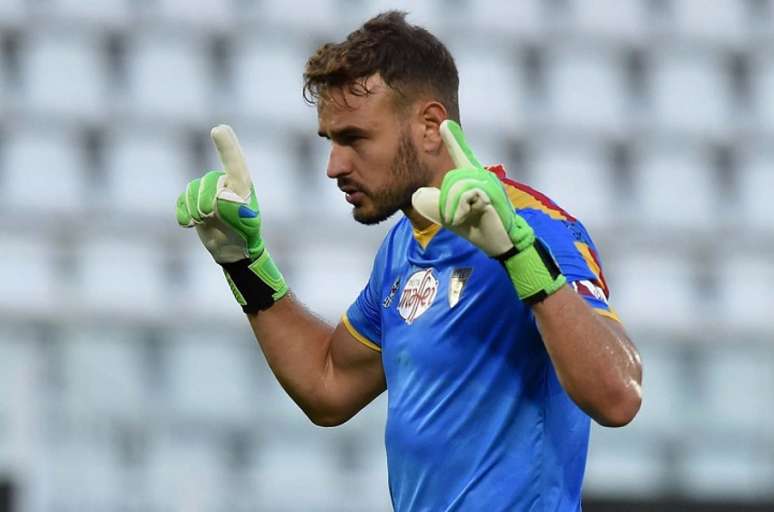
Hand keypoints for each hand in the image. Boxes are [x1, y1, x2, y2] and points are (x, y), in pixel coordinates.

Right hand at [176, 124, 262, 262]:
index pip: (234, 162)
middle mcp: (224, 182)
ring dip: (195, 209)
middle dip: (205, 201)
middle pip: (207, 182)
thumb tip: (221, 196)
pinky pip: (181, 200)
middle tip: (211, 216)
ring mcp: (208, 190)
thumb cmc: (245, 235)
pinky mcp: (193, 200)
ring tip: (206, 221)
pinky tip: (189, 225)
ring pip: (192, 190)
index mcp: (242, 184)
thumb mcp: (247, 225)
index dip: (226, 145)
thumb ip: (237, 210)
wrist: (233, 250)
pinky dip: (183, 214)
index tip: (219, 129)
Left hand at [411, 120, 565, 303]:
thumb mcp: (450, 213)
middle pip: (450, 179)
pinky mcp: (490, 193)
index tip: (444, 123)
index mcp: (471, 178)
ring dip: (451, 209)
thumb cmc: (475, 226)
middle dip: (445, 202)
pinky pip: (465, 195)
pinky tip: (469, 218)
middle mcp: (481, 176)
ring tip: (461, 218)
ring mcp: (488, 183)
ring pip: (456, 187)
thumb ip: (435, 201)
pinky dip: (460, 211)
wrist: (498, 241)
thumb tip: (417, 193)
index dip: (453, 140)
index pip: (461, 155)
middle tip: (455, 217)